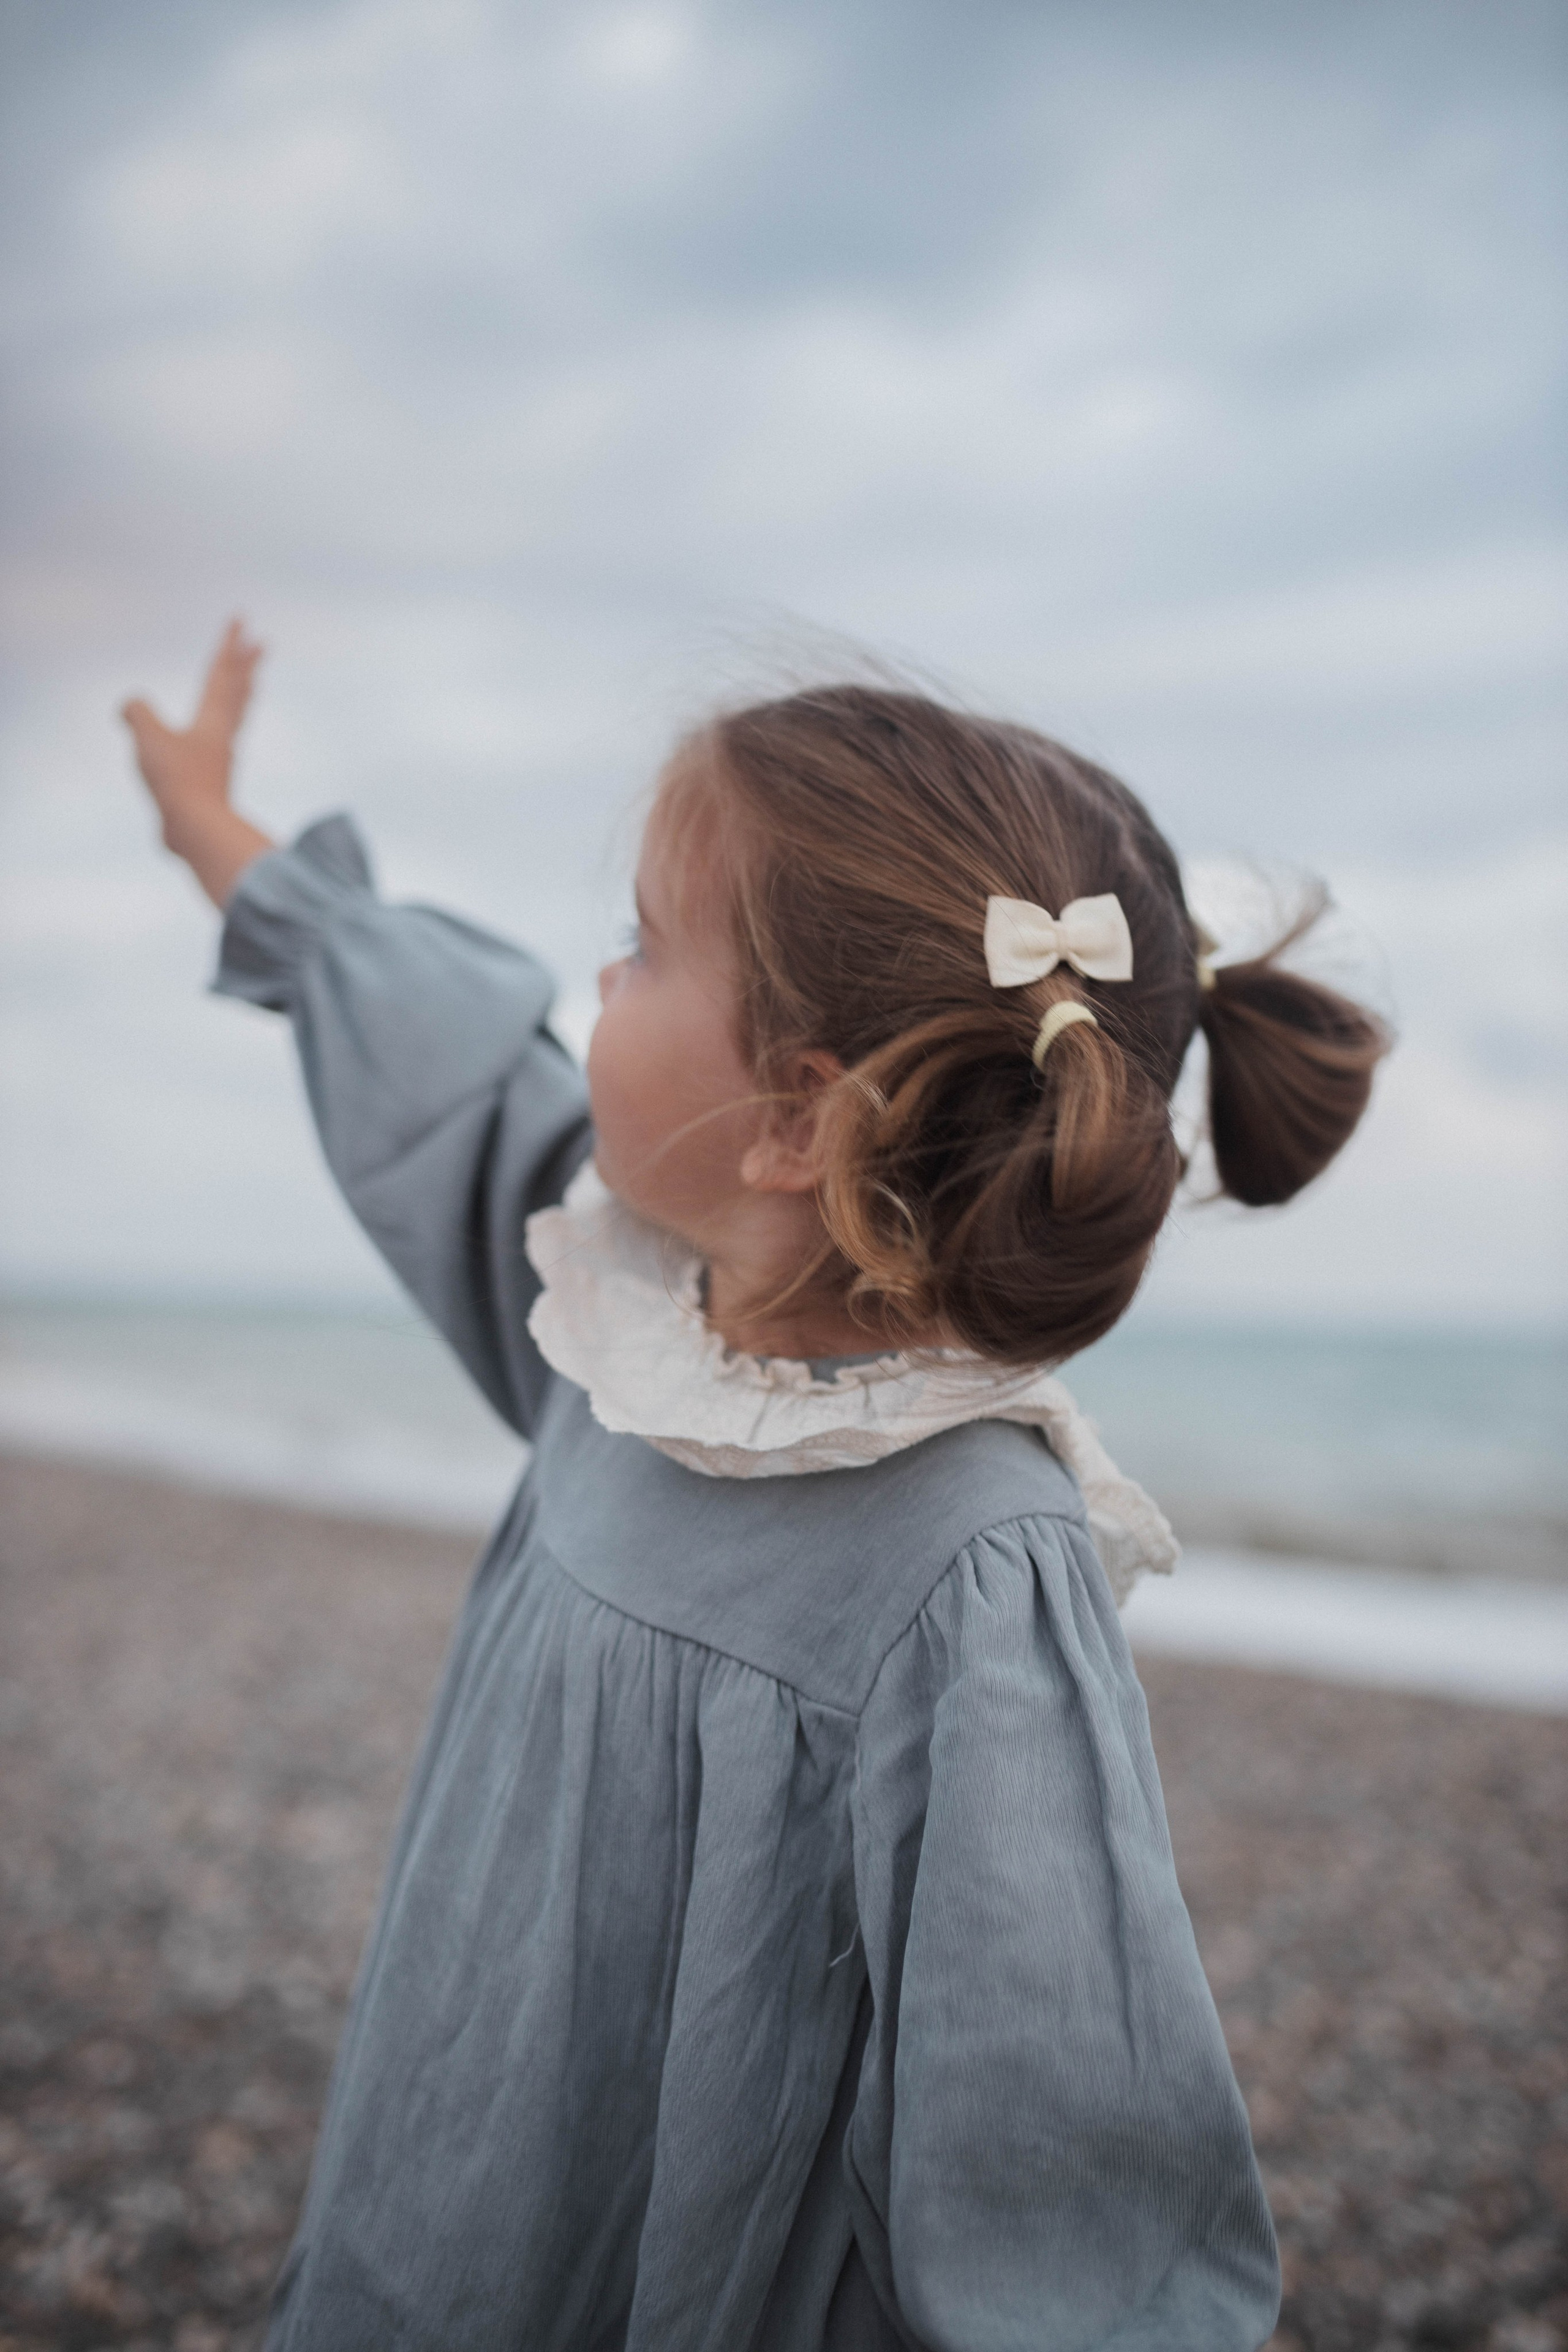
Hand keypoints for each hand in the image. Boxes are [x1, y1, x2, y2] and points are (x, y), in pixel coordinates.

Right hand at [122, 619, 274, 906]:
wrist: (197, 832)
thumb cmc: (177, 782)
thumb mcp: (148, 737)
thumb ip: (137, 713)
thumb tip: (129, 709)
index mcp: (212, 719)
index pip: (222, 672)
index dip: (229, 643)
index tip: (242, 619)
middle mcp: (222, 736)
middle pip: (238, 691)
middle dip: (246, 665)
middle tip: (261, 644)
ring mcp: (220, 759)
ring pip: (234, 718)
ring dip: (242, 696)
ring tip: (249, 685)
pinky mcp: (211, 782)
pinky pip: (217, 746)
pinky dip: (220, 731)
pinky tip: (215, 740)